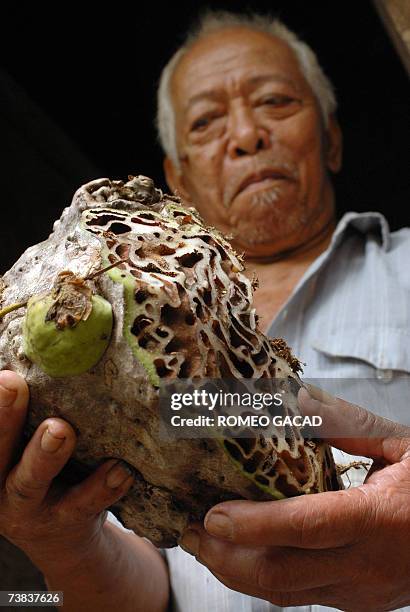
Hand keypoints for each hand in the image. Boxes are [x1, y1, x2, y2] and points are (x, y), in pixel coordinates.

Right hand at [0, 369, 133, 575]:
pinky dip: (103, 487)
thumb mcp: (22, 449)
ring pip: (32, 482)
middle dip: (4, 418)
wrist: (60, 536)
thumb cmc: (40, 471)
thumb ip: (28, 417)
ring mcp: (32, 508)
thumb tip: (40, 357)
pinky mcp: (67, 521)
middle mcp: (0, 485)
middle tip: (14, 383)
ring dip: (45, 455)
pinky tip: (120, 470)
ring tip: (60, 430)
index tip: (4, 374)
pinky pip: (85, 505)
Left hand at [180, 386, 409, 610]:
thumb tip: (297, 400)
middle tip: (190, 531)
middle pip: (281, 573)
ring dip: (235, 572)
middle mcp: (367, 565)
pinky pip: (299, 597)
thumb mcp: (400, 447)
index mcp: (379, 518)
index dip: (254, 525)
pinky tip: (241, 556)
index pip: (306, 527)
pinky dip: (262, 578)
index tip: (212, 516)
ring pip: (284, 593)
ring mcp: (361, 592)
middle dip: (225, 557)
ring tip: (203, 545)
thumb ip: (348, 425)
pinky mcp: (357, 602)